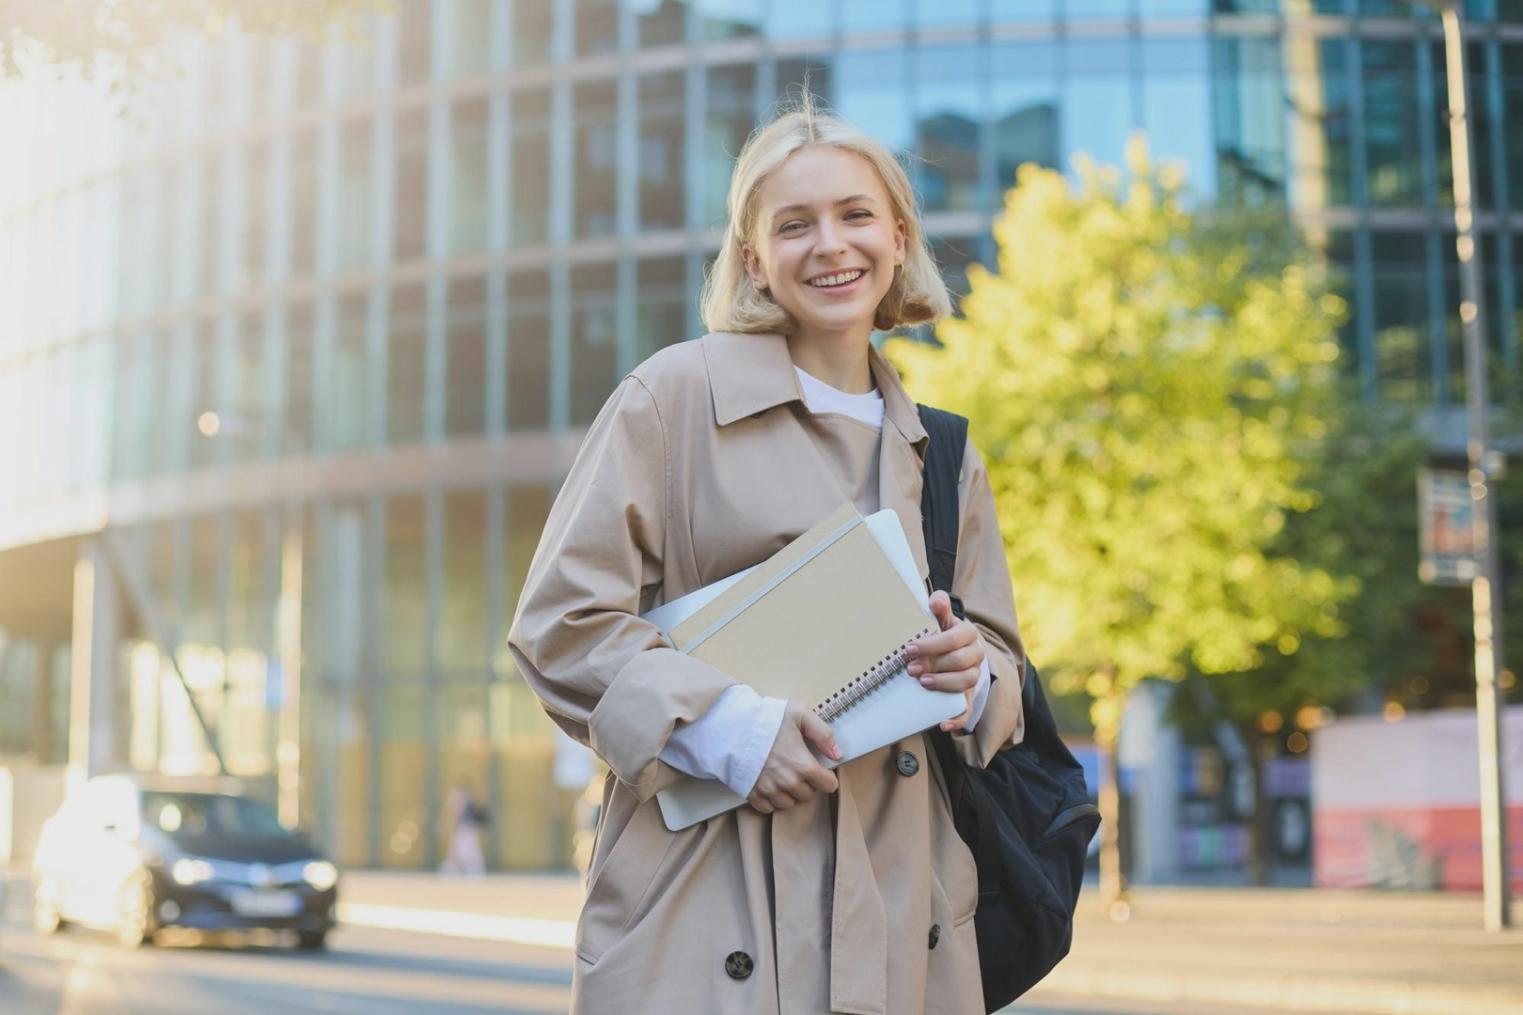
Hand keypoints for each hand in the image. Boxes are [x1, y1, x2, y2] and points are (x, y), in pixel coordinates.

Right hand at [747, 702, 841, 813]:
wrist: (731, 725)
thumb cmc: (766, 718)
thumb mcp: (799, 714)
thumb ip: (823, 734)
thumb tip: (837, 754)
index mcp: (803, 765)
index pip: (829, 786)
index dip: (826, 777)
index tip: (820, 769)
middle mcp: (789, 783)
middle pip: (809, 795)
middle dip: (807, 783)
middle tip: (797, 766)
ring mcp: (769, 791)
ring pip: (789, 803)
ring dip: (789, 793)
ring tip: (782, 774)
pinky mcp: (752, 794)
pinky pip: (769, 808)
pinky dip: (771, 799)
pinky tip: (769, 783)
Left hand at [909, 591, 985, 732]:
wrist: (955, 652)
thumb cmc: (943, 633)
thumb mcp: (942, 618)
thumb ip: (940, 606)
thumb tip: (935, 600)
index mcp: (968, 634)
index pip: (954, 638)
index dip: (932, 644)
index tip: (909, 649)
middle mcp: (975, 655)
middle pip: (960, 661)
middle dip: (934, 664)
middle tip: (910, 668)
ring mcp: (973, 676)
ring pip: (966, 681)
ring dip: (943, 683)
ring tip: (922, 683)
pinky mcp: (968, 696)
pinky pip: (968, 710)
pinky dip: (956, 719)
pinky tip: (942, 724)